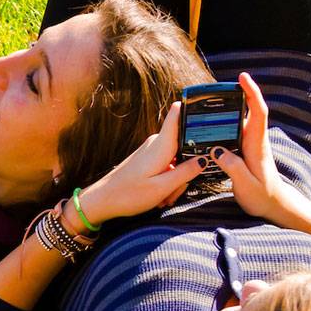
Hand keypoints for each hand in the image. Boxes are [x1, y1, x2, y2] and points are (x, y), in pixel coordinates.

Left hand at [76, 101, 207, 226]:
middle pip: (184, 147)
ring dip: (174, 181)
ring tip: (163, 198)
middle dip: (185, 171)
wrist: (102, 200)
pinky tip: (159, 196)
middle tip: (173, 191)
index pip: (177, 114)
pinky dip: (166, 182)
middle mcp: (156, 143)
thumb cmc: (128, 194)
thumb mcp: (162, 188)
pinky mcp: (148, 160)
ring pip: (176, 161)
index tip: (208, 111)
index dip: (193, 109)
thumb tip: (205, 159)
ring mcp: (151, 151)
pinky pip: (166, 167)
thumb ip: (186, 172)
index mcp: (161, 145)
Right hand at [210, 73, 310, 227]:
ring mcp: (250, 143)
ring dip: (229, 106)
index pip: (258, 112)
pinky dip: (224, 121)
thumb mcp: (246, 185)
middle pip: (249, 109)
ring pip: (240, 119)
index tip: (242, 77)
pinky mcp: (244, 149)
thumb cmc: (262, 196)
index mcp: (257, 144)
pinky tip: (210, 123)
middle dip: (237, 92)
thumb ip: (233, 168)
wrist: (272, 204)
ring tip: (209, 100)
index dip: (251, 92)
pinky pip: (234, 130)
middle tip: (217, 85)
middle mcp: (254, 139)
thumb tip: (217, 151)